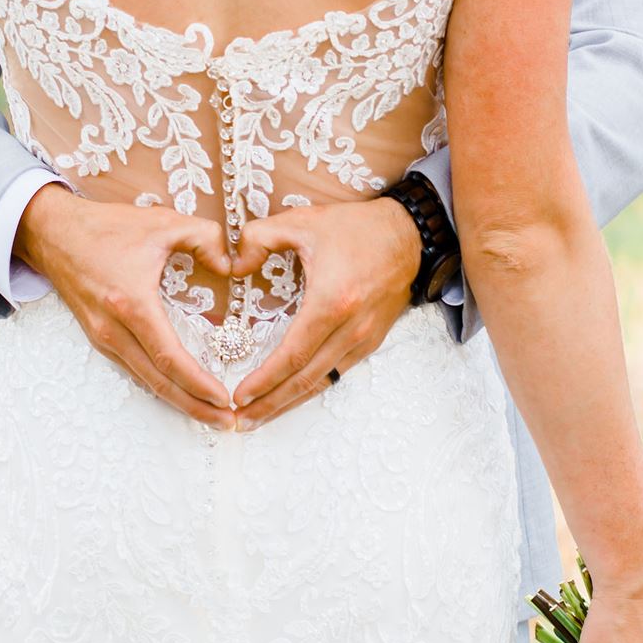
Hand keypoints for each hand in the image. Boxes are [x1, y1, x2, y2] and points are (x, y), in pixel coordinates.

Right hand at [16, 190, 236, 428]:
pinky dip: (160, 385)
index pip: (169, 357)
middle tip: (228, 422)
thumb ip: (206, 237)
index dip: (198, 383)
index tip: (225, 399)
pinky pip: (133, 370)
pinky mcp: (99, 338)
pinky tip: (180, 391)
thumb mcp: (162, 222)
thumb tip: (231, 266)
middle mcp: (113, 329)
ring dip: (178, 400)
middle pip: (158, 382)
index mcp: (131, 303)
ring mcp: (102, 337)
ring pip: (145, 381)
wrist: (52, 233)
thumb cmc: (106, 227)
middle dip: (194, 406)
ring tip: (211, 413)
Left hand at [227, 197, 420, 426]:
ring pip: (321, 382)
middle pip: (305, 379)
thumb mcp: (301, 221)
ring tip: (258, 418)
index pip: (292, 355)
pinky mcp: (371, 341)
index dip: (264, 380)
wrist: (409, 235)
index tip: (238, 395)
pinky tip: (290, 397)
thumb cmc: (355, 228)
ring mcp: (364, 339)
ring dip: (288, 404)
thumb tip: (232, 266)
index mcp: (332, 302)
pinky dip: (310, 389)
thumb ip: (258, 237)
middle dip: (270, 404)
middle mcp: (351, 329)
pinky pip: (336, 373)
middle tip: (240, 421)